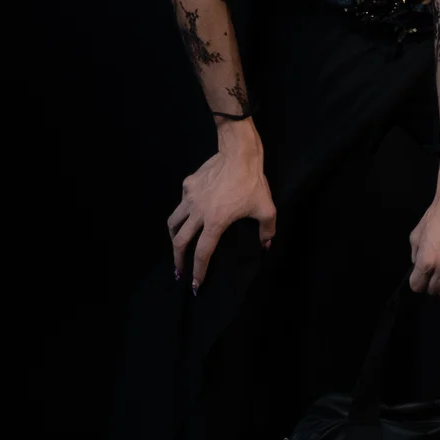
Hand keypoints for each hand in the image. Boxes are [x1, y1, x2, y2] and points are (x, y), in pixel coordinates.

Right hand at [167, 144, 276, 290]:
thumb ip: (267, 230)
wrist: (239, 153)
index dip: (198, 272)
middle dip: (178, 260)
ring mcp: (190, 197)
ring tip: (177, 245)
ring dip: (173, 237)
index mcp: (215, 222)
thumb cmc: (252, 182)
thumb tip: (266, 245)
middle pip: (179, 242)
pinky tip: (191, 212)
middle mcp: (198, 212)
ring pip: (173, 222)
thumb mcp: (266, 208)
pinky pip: (182, 202)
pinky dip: (183, 211)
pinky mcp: (188, 184)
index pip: (202, 254)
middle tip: (179, 272)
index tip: (194, 285)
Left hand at [408, 186, 439, 305]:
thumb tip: (418, 268)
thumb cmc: (436, 215)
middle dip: (430, 285)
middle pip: (432, 290)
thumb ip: (415, 254)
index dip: (417, 283)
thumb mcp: (416, 234)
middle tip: (433, 276)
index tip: (420, 278)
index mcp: (426, 259)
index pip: (417, 286)